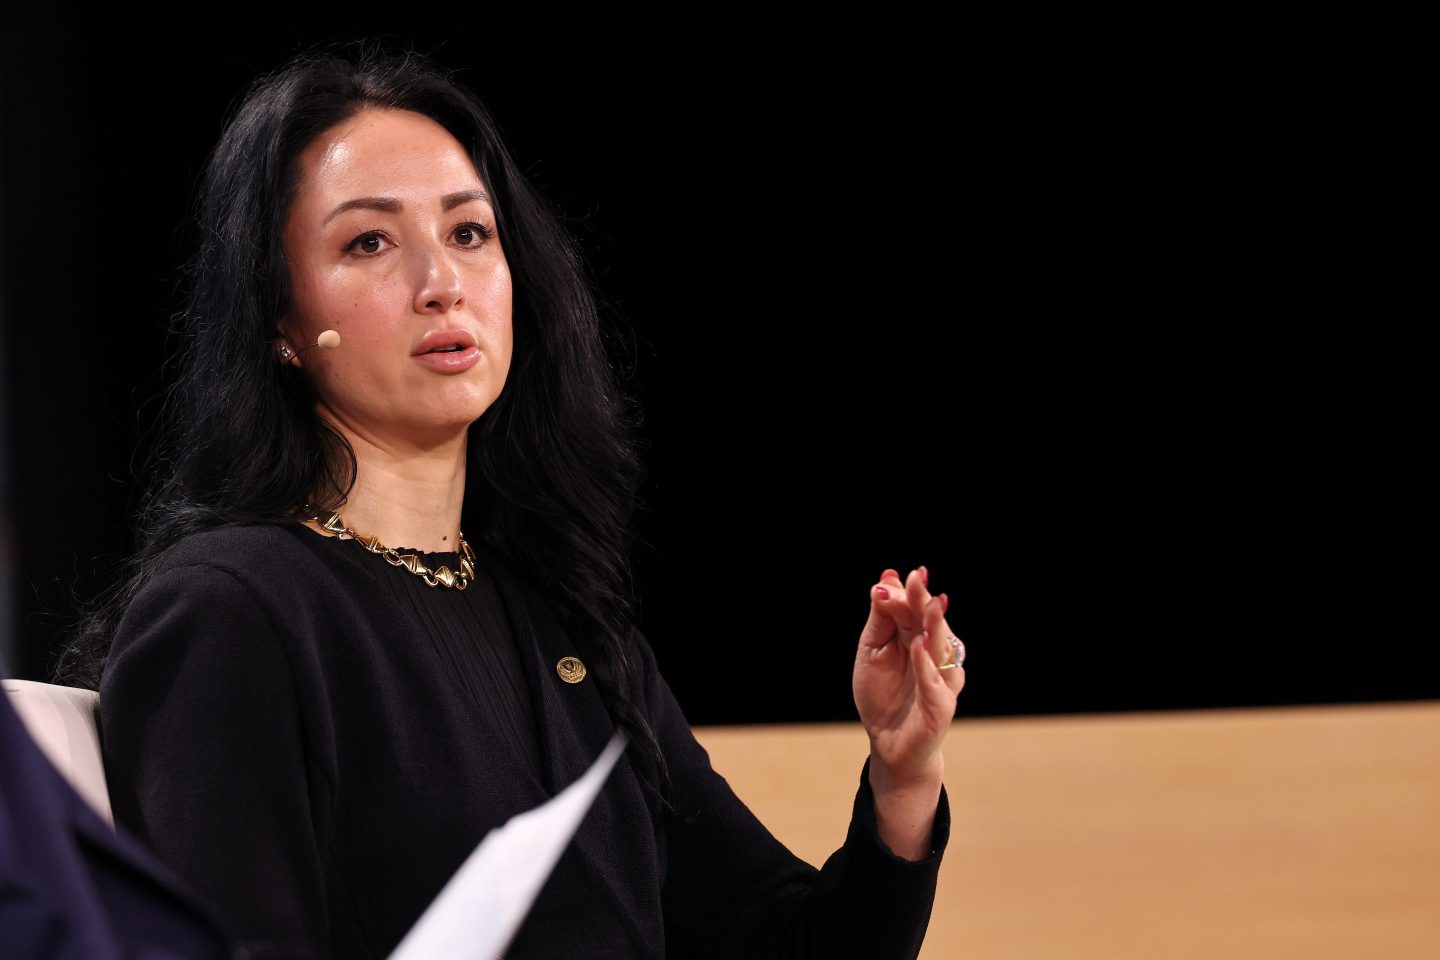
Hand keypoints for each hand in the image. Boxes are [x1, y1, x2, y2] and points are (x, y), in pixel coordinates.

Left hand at [853, 566, 964, 791]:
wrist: (887, 742)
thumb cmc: (882, 694)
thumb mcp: (871, 650)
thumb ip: (880, 617)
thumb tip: (885, 579)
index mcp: (917, 636)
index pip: (913, 609)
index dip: (906, 592)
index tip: (894, 576)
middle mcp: (935, 654)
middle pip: (930, 622)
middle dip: (922, 600)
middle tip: (916, 578)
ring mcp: (942, 679)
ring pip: (940, 647)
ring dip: (934, 624)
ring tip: (928, 603)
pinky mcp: (942, 705)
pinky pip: (934, 682)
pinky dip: (926, 664)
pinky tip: (918, 645)